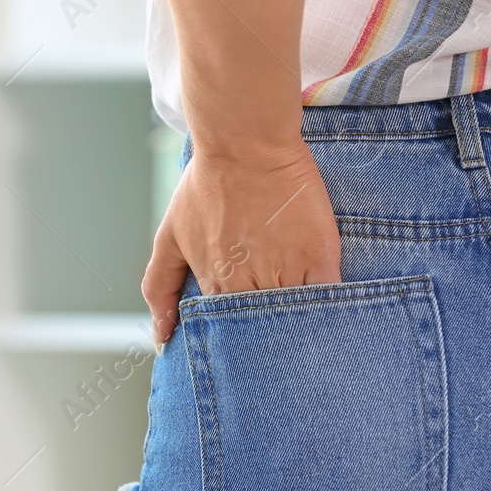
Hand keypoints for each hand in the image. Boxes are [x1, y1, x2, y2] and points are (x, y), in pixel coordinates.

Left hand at [142, 138, 340, 343]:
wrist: (246, 144)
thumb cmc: (207, 185)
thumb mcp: (171, 236)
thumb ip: (160, 288)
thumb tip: (162, 340)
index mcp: (217, 287)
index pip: (229, 335)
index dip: (237, 341)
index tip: (246, 345)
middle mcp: (250, 286)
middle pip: (265, 332)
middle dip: (270, 342)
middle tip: (277, 347)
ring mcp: (286, 272)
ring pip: (297, 319)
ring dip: (300, 327)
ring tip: (308, 334)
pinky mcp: (320, 256)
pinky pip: (329, 297)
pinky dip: (330, 309)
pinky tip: (331, 312)